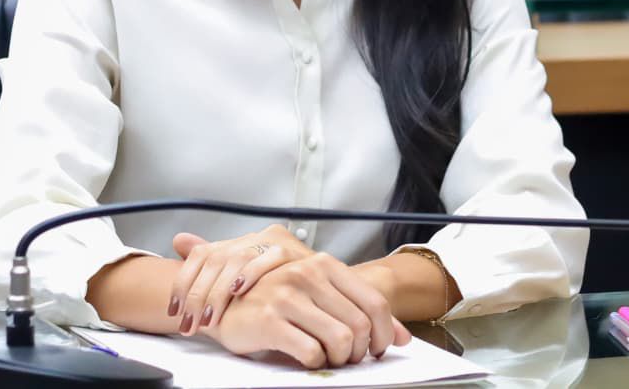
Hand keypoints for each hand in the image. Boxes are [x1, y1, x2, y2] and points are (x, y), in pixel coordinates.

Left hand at [170, 225, 312, 333]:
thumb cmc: (289, 292)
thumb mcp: (247, 283)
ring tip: (208, 317)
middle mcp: (258, 238)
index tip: (174, 310)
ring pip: (237, 258)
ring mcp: (278, 244)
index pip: (203, 253)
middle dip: (198, 294)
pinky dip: (251, 273)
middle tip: (190, 323)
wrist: (337, 292)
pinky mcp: (298, 252)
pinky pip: (269, 258)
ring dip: (219, 290)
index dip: (184, 280)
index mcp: (242, 243)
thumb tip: (179, 239)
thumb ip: (216, 266)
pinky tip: (237, 291)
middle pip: (216, 258)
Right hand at [203, 253, 410, 367]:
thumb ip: (360, 309)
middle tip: (349, 358)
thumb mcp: (319, 295)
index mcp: (323, 264)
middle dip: (360, 351)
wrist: (224, 303)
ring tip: (329, 359)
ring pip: (340, 341)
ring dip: (339, 359)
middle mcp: (307, 274)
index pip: (374, 303)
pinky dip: (315, 363)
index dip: (383, 334)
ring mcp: (287, 296)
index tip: (376, 348)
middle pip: (360, 326)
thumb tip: (404, 338)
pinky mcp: (270, 320)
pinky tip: (307, 358)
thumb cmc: (275, 300)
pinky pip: (311, 353)